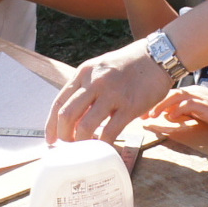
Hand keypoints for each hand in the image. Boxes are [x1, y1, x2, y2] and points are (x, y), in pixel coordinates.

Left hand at [49, 40, 174, 141]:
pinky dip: (104, 144)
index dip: (51, 125)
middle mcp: (94, 82)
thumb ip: (86, 89)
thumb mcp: (101, 69)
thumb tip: (74, 117)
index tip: (50, 139)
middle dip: (63, 136)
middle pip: (67, 115)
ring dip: (80, 142)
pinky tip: (104, 149)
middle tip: (66, 147)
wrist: (157, 56)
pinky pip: (110, 131)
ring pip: (85, 126)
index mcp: (84, 73)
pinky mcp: (129, 106)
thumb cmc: (128, 65)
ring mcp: (112, 94)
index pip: (59, 102)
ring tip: (83, 150)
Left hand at [144, 86, 207, 135]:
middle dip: (153, 103)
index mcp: (191, 93)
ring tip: (151, 115)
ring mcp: (200, 97)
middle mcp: (194, 92)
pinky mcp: (205, 105)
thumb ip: (184, 114)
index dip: (155, 103)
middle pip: (168, 94)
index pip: (168, 95)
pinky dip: (177, 110)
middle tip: (141, 114)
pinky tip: (170, 117)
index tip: (143, 112)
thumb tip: (168, 116)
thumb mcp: (199, 114)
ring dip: (161, 106)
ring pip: (175, 97)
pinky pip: (187, 105)